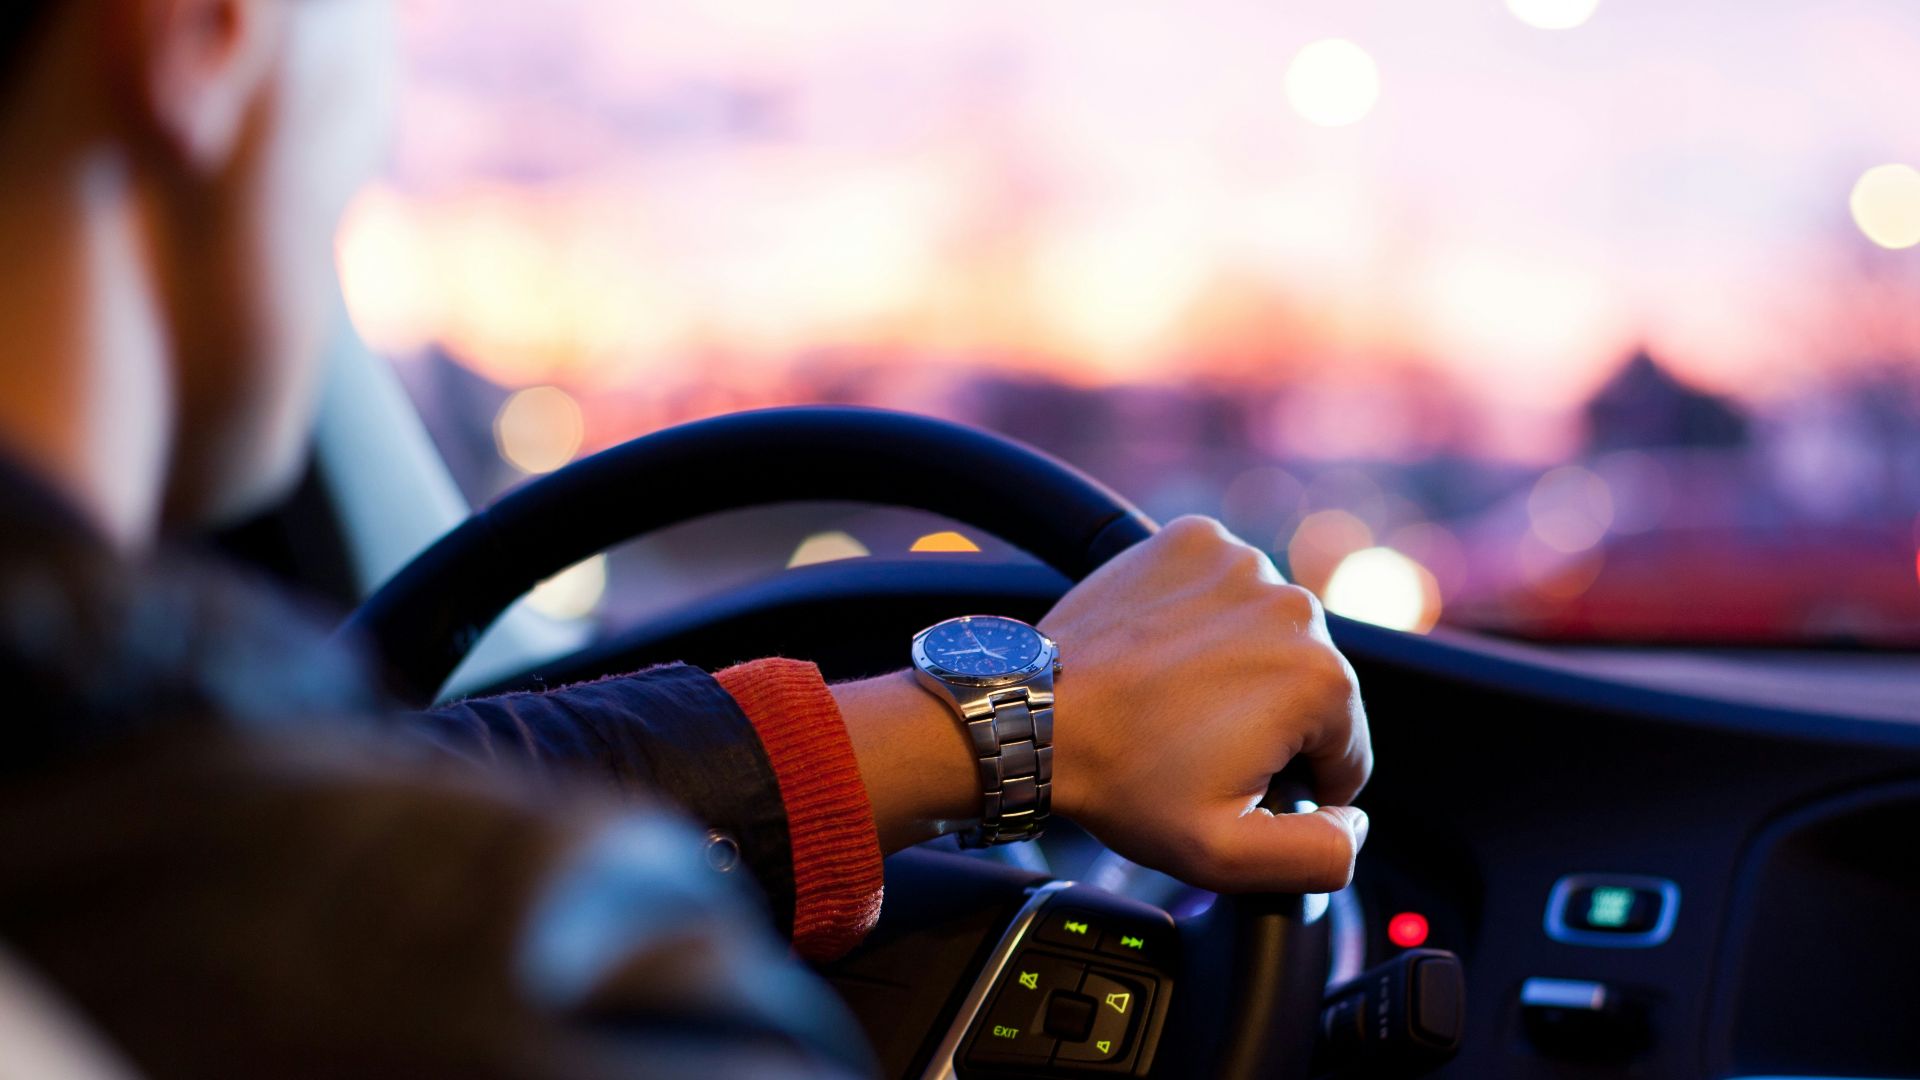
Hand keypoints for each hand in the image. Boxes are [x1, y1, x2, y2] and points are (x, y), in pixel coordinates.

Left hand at [1040, 516, 1371, 893]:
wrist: (1035, 715)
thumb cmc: (1123, 780)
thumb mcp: (1228, 855)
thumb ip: (1320, 855)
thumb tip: (1356, 823)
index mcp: (1322, 680)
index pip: (1345, 751)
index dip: (1294, 784)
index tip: (1232, 782)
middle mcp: (1295, 606)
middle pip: (1311, 688)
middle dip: (1268, 723)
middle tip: (1195, 745)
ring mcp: (1242, 563)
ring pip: (1270, 635)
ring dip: (1240, 666)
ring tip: (1175, 699)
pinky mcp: (1196, 540)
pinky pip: (1225, 588)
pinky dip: (1205, 616)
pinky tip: (1165, 652)